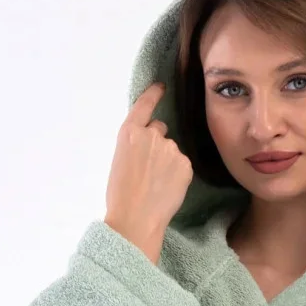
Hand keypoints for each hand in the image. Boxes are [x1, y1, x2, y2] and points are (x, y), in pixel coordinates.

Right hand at [103, 81, 193, 263]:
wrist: (136, 219)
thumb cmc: (121, 196)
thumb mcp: (120, 161)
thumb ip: (135, 145)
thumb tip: (149, 146)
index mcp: (129, 132)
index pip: (144, 104)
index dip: (153, 94)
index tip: (161, 86)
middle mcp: (151, 134)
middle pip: (160, 130)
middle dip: (157, 144)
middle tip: (149, 169)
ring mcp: (170, 148)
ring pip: (172, 150)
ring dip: (168, 162)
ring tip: (156, 185)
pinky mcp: (185, 164)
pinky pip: (183, 165)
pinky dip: (178, 175)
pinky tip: (167, 189)